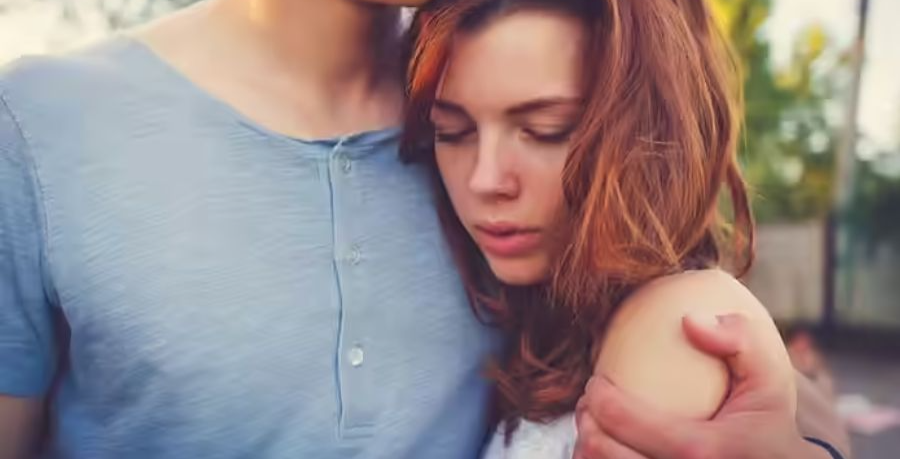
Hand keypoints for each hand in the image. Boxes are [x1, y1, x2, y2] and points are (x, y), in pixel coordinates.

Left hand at [573, 314, 834, 458]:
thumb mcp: (770, 380)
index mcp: (701, 449)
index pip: (620, 418)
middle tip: (590, 402)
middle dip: (585, 419)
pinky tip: (608, 449)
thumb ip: (741, 340)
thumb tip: (688, 320)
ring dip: (587, 447)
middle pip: (601, 451)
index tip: (597, 380)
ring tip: (594, 426)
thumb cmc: (769, 426)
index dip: (596, 395)